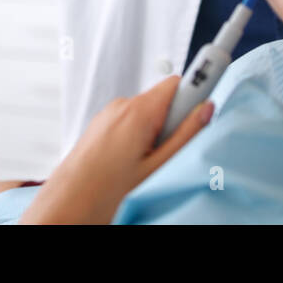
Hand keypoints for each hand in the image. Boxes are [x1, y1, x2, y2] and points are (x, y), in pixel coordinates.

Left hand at [19, 76, 213, 224]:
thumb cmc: (108, 188)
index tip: (211, 92)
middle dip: (173, 121)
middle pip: (164, 99)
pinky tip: (130, 160)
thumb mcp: (158, 165)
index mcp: (139, 112)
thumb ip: (185, 135)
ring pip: (147, 112)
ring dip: (155, 130)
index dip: (196, 90)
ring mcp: (110, 112)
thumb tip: (206, 110)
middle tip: (169, 151)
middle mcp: (123, 105)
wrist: (70, 199)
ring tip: (146, 162)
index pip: (178, 83)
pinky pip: (130, 119)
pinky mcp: (102, 122)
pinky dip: (138, 134)